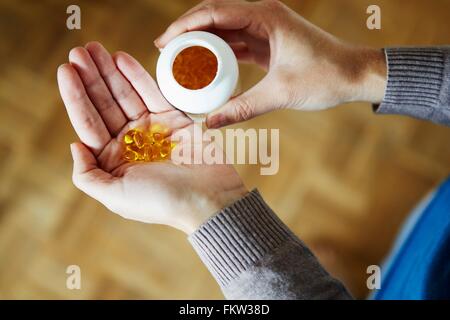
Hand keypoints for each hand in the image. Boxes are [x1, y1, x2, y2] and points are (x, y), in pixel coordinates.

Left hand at [57, 42, 246, 233]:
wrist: (208, 199)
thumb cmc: (162, 202)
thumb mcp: (115, 197)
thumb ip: (88, 175)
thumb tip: (75, 145)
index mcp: (113, 159)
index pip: (88, 122)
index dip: (75, 95)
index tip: (65, 69)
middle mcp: (130, 142)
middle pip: (105, 103)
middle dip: (91, 77)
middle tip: (79, 51)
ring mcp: (152, 128)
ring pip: (126, 94)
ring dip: (110, 71)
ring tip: (95, 49)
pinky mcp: (174, 119)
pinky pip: (153, 93)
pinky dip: (137, 76)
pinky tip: (122, 59)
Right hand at [155, 0, 386, 127]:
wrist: (354, 74)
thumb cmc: (325, 77)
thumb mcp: (280, 93)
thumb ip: (243, 108)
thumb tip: (210, 124)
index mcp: (265, 16)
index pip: (213, 12)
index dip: (183, 25)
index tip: (163, 43)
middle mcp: (262, 16)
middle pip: (213, 16)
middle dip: (186, 32)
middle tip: (165, 53)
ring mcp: (264, 28)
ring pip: (223, 29)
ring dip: (200, 42)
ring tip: (179, 60)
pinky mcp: (267, 42)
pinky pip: (235, 43)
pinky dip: (217, 53)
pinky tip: (203, 67)